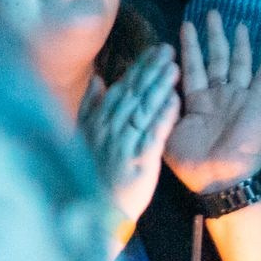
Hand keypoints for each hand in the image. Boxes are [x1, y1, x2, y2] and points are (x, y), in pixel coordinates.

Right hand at [78, 43, 180, 230]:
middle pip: (134, 92)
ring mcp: (125, 142)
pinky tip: (176, 100)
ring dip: (159, 85)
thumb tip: (98, 79)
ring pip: (144, 108)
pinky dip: (164, 115)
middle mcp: (112, 126)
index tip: (154, 49)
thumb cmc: (92, 173)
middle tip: (168, 49)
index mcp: (100, 119)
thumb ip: (91, 105)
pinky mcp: (139, 160)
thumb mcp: (85, 135)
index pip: (123, 87)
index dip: (140, 67)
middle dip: (152, 70)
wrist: (96, 211)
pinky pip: (153, 134)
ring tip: (174, 66)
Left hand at [165, 12, 260, 197]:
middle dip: (213, 36)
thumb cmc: (192, 162)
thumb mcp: (166, 133)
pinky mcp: (257, 105)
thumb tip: (146, 89)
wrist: (220, 180)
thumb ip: (160, 109)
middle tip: (211, 13)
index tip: (185, 25)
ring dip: (239, 44)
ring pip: (238, 64)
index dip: (189, 47)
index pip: (192, 67)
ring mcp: (238, 99)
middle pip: (215, 58)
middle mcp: (218, 96)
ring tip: (238, 23)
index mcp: (196, 102)